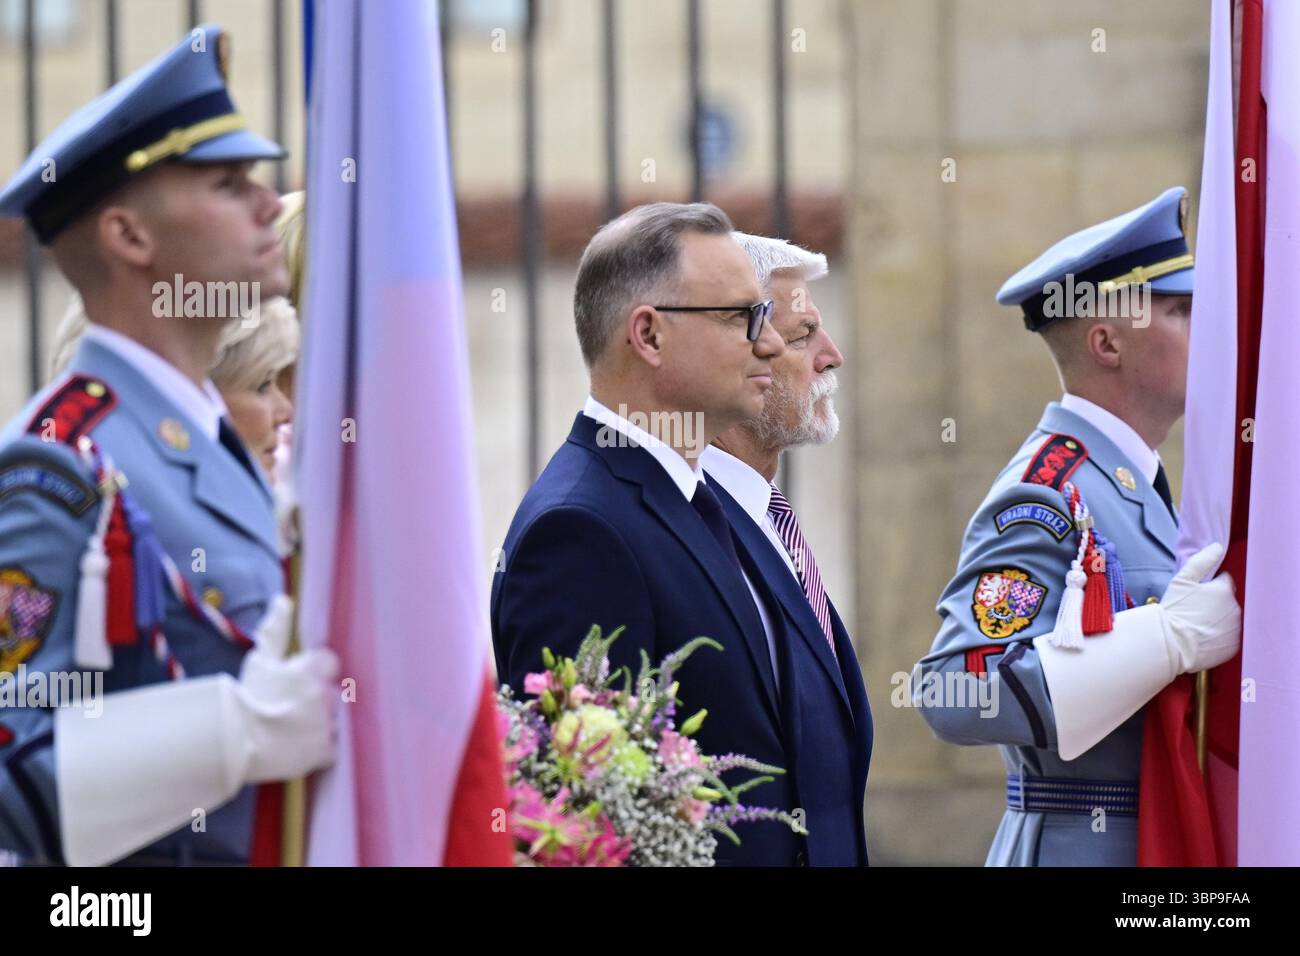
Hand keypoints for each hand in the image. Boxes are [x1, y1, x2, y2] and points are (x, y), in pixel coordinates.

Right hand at [234, 595, 339, 782]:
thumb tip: (284, 599)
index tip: (297, 683)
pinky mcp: (325, 751)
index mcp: (312, 669)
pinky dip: (320, 750)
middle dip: (317, 700)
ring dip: (320, 725)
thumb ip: (276, 630)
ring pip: (335, 721)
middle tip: (290, 710)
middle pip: (333, 694)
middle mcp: (324, 695)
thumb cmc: (247, 697)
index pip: (329, 663)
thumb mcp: (260, 660)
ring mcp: (327, 725)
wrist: (233, 742)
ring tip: (293, 730)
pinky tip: (299, 747)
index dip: (313, 673)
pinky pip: (333, 749)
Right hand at [1160, 543, 1241, 674]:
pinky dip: (1219, 636)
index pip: (1224, 582)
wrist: (1172, 643)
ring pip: (1228, 619)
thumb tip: (1218, 546)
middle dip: (1215, 603)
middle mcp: (1235, 608)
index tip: (1197, 595)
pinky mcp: (1233, 645)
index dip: (1210, 586)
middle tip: (1195, 610)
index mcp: (1225, 590)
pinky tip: (1203, 637)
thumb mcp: (1182, 580)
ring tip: (1197, 625)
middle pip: (1227, 601)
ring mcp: (1236, 628)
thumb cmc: (1175, 610)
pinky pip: (1228, 637)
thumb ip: (1201, 560)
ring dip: (1218, 619)